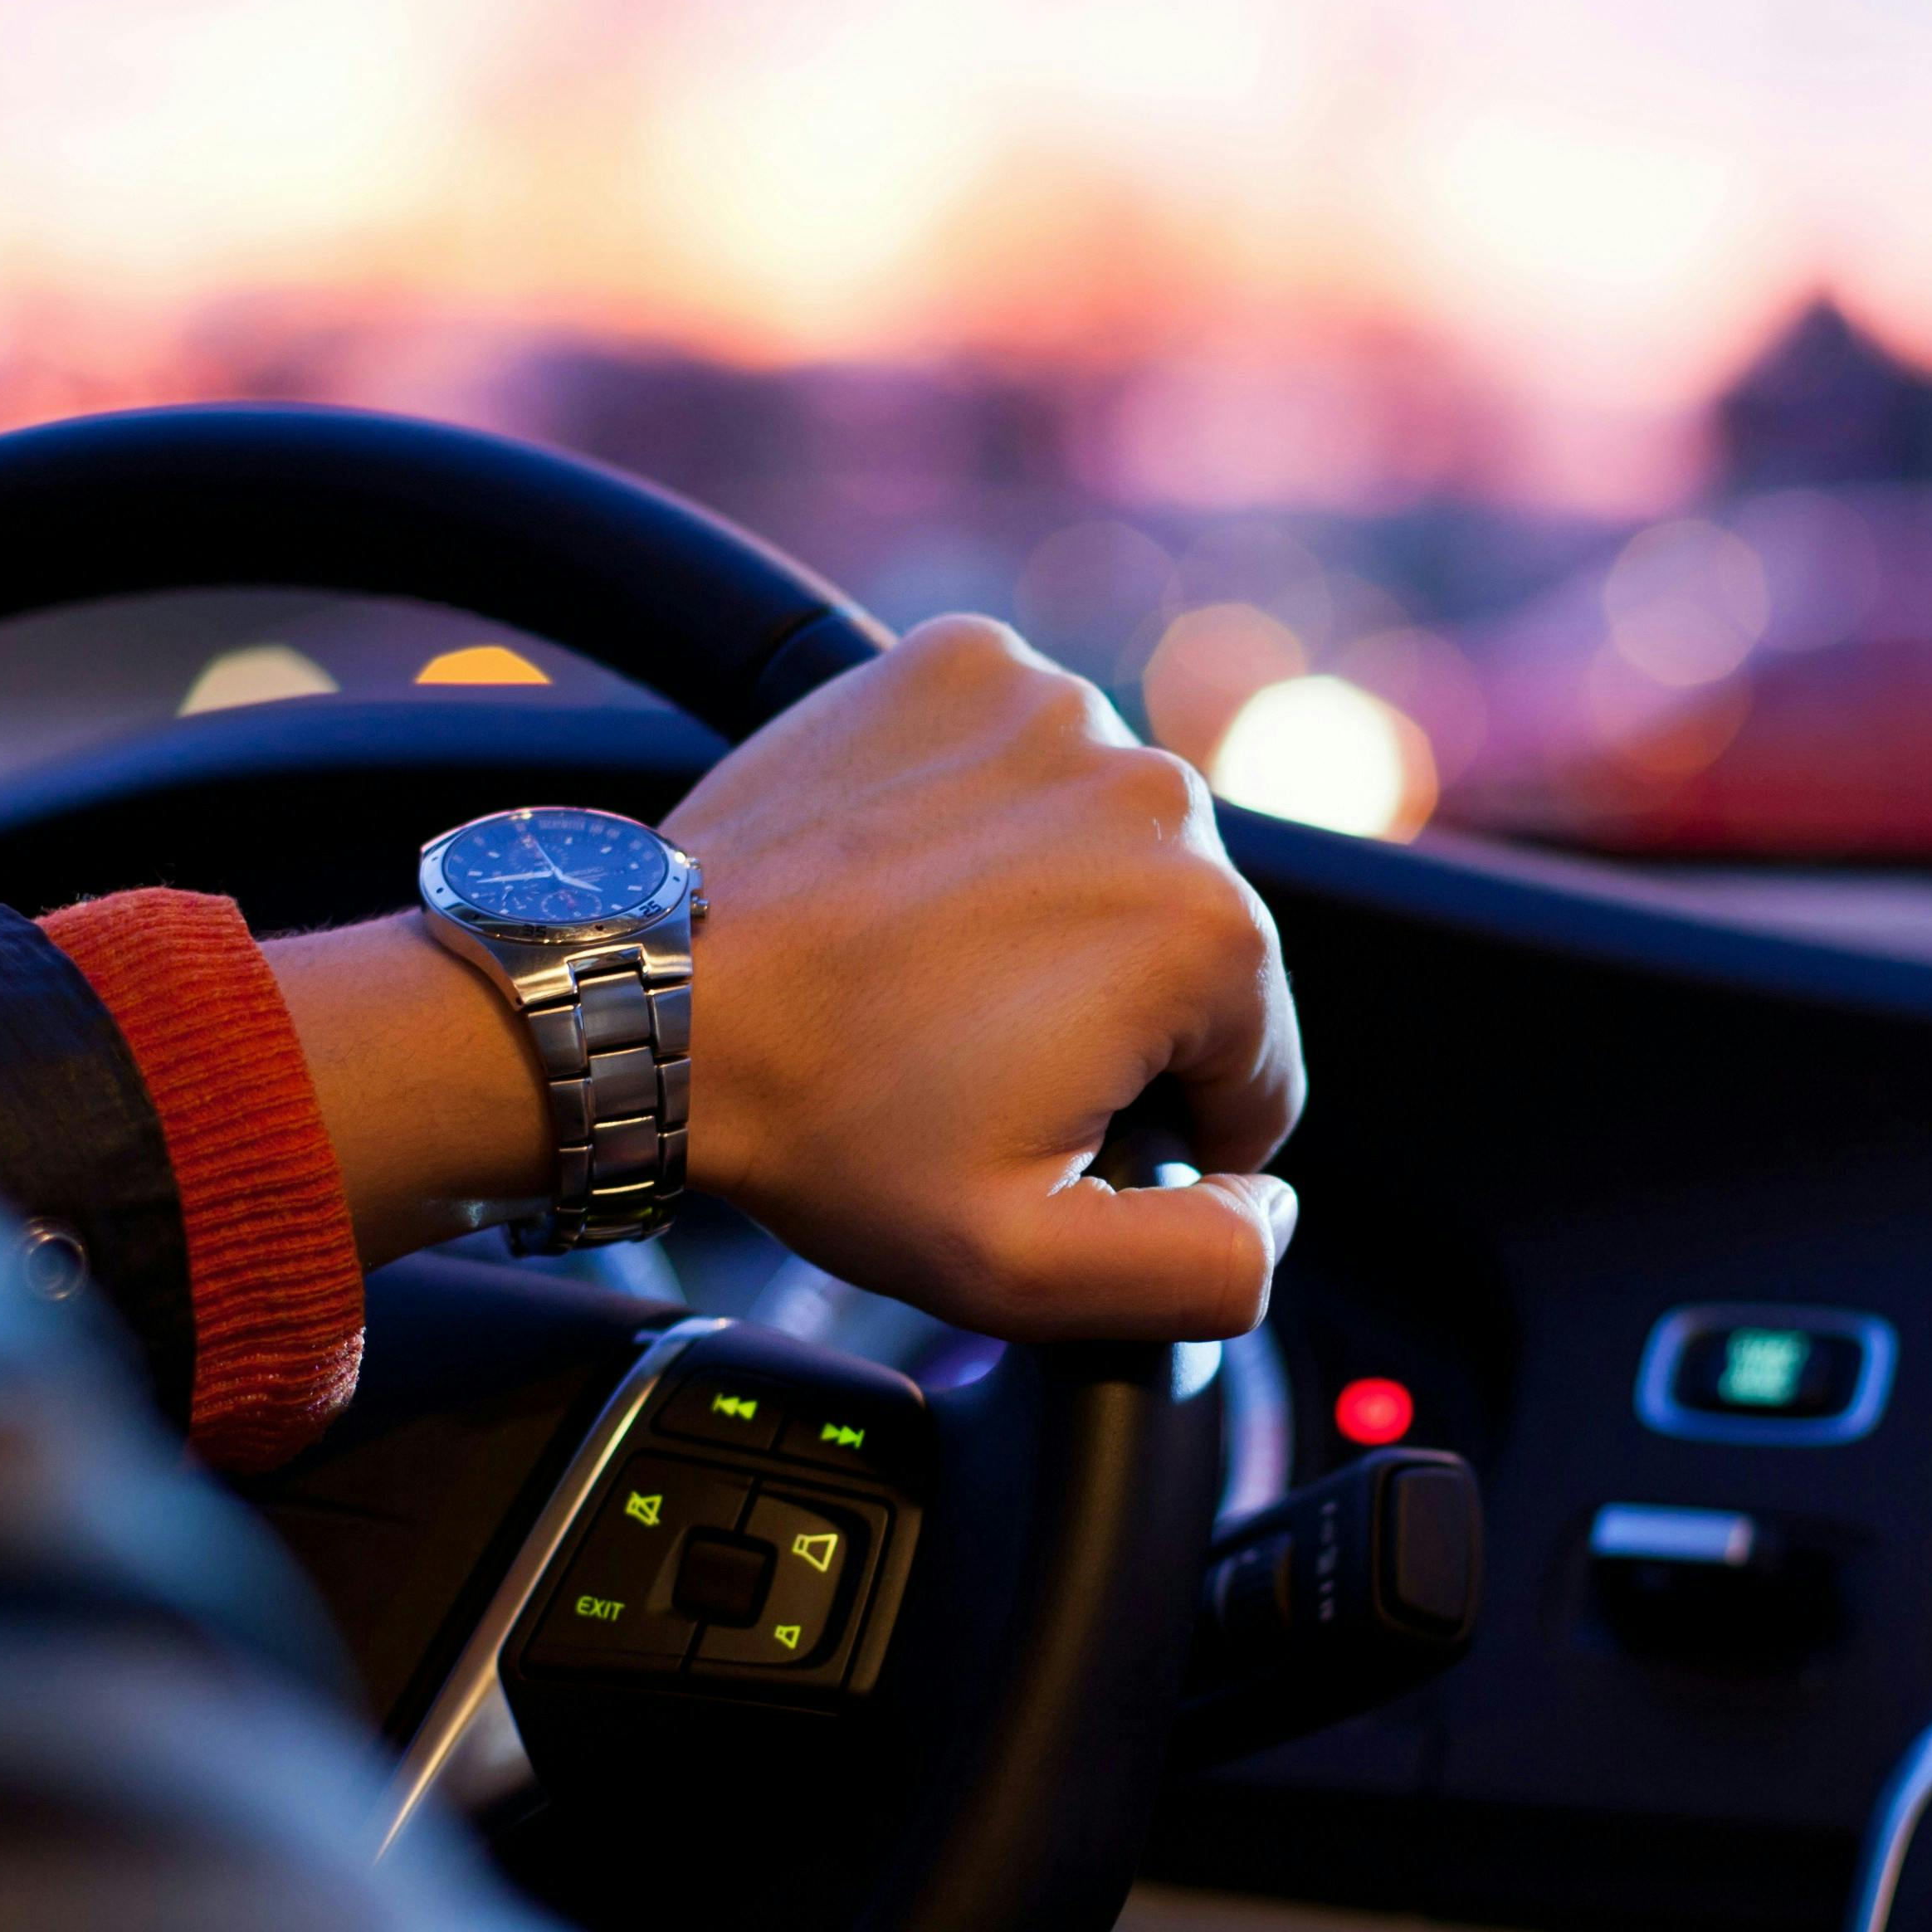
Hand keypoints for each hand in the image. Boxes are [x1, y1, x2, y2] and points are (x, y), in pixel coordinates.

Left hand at [268, 618, 1303, 1339]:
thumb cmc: (827, 1128)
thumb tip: (1276, 1206)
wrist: (656, 1001)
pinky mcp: (965, 662)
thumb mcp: (1028, 1269)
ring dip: (1051, 908)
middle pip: (1189, 946)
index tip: (1043, 1129)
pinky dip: (985, 813)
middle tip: (966, 1058)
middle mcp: (1157, 790)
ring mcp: (1055, 706)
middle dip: (1106, 1014)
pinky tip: (908, 882)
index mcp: (1207, 932)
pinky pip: (1024, 756)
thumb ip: (1205, 1267)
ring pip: (1109, 846)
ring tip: (928, 971)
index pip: (1256, 1069)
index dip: (1160, 1132)